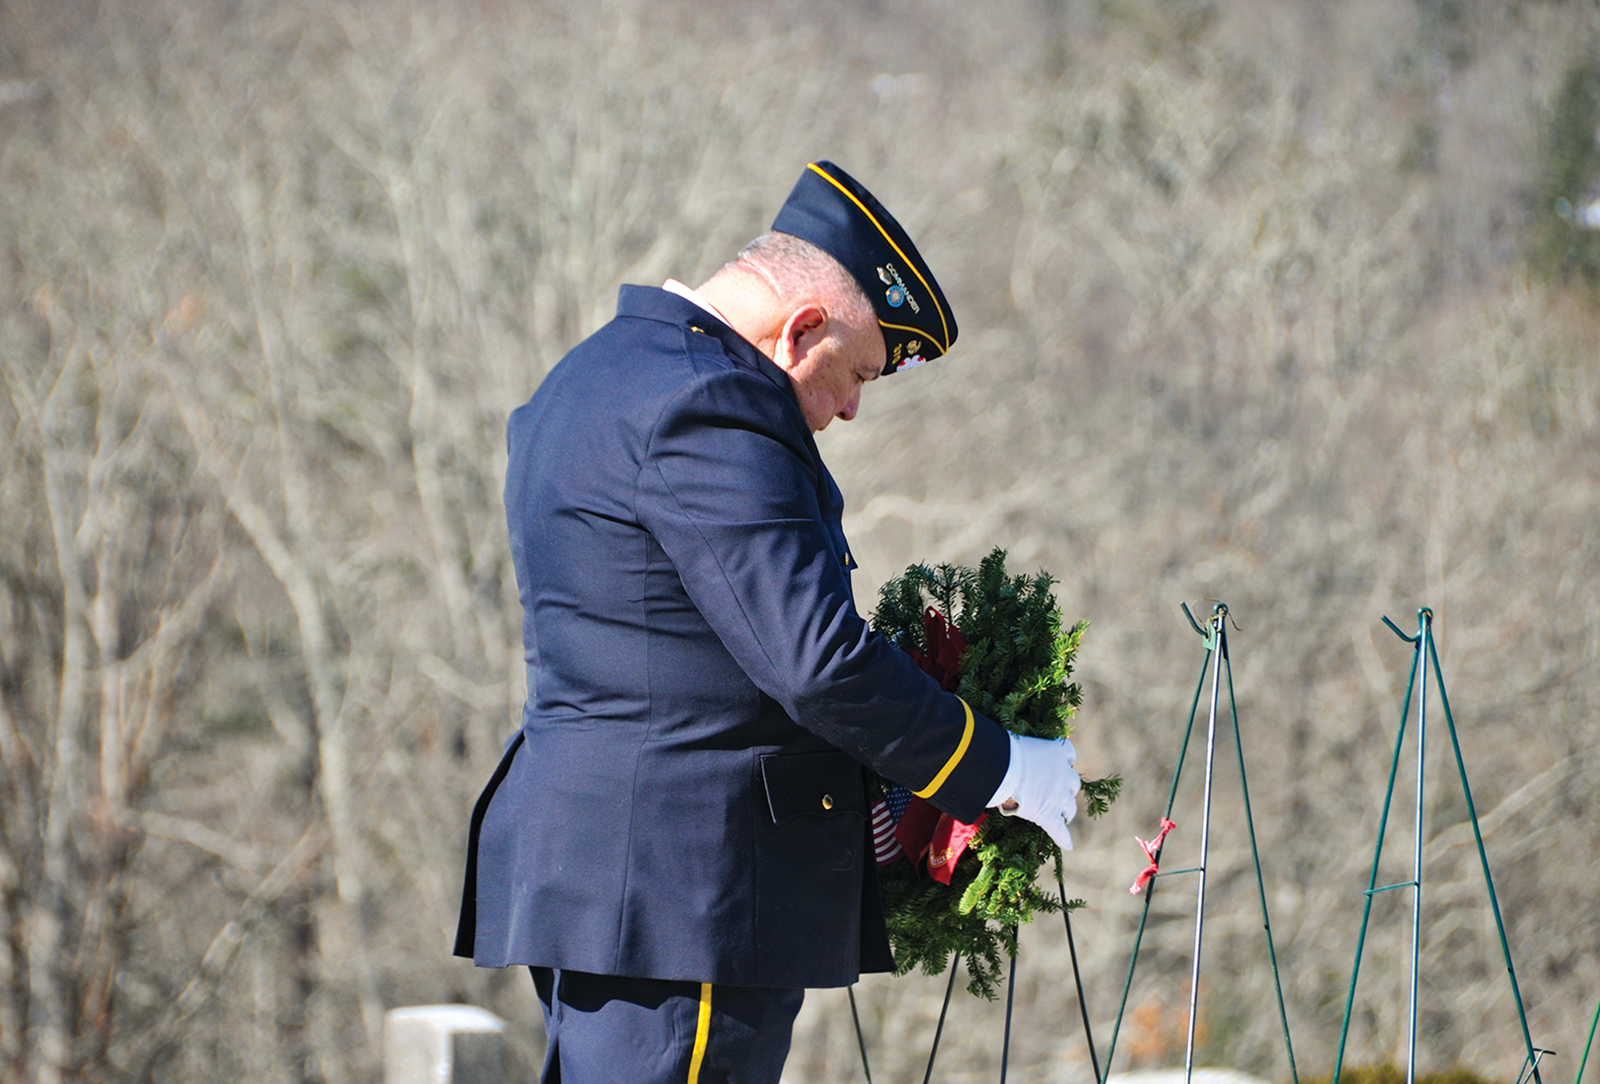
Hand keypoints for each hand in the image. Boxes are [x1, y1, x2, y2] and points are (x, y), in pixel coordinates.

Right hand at [990, 733, 1080, 850]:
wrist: (1003, 768)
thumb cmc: (1004, 750)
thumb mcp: (1017, 743)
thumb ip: (1020, 750)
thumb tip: (1000, 747)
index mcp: (1055, 752)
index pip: (1068, 753)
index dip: (1064, 760)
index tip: (1059, 762)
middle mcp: (1062, 774)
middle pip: (1073, 782)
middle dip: (1067, 787)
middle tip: (1058, 791)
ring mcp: (1057, 796)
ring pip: (1070, 806)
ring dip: (1067, 810)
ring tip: (1064, 815)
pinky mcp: (1049, 814)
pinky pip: (1059, 829)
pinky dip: (1063, 837)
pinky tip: (1067, 844)